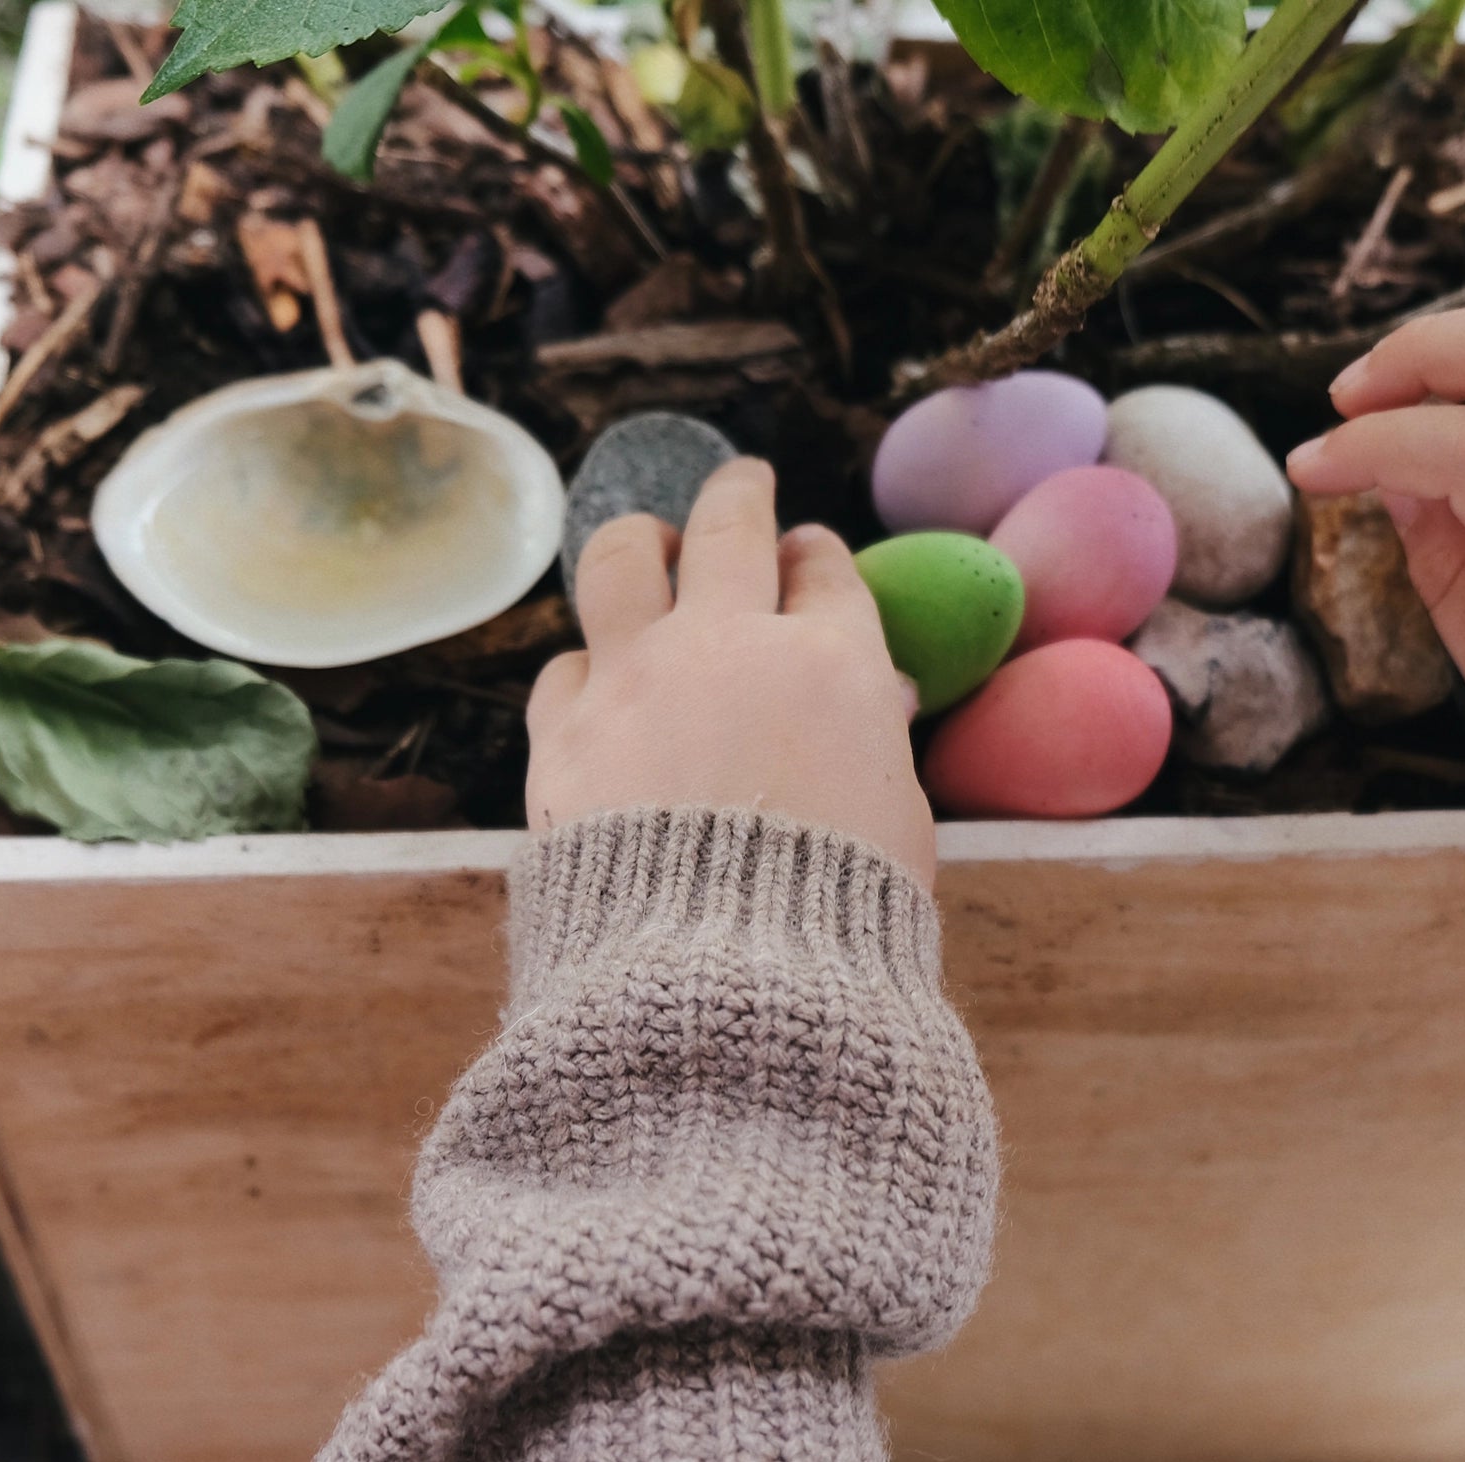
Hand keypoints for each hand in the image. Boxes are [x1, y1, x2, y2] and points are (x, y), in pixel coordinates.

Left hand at [527, 458, 935, 885]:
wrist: (723, 975)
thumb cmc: (839, 916)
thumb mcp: (900, 826)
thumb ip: (878, 746)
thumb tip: (874, 700)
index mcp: (831, 664)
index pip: (824, 574)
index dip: (816, 559)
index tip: (808, 555)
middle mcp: (729, 646)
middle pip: (728, 527)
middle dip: (739, 494)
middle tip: (743, 483)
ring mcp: (636, 681)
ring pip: (619, 558)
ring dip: (637, 539)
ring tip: (644, 540)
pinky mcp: (564, 735)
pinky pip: (563, 669)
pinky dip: (584, 669)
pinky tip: (593, 680)